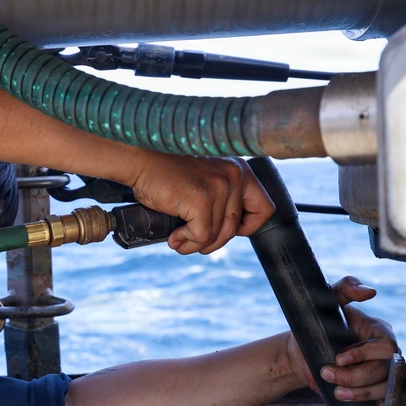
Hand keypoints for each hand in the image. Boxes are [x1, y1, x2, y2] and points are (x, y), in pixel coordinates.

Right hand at [129, 155, 273, 254]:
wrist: (141, 160)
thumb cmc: (166, 173)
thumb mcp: (205, 182)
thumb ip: (222, 201)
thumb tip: (226, 234)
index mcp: (239, 171)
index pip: (264, 208)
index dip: (248, 227)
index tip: (228, 231)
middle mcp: (235, 176)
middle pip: (234, 228)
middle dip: (213, 241)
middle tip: (192, 240)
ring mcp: (220, 187)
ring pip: (216, 235)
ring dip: (196, 245)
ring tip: (179, 240)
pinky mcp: (202, 200)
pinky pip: (201, 236)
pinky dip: (186, 242)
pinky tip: (174, 237)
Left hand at [287, 276, 398, 405]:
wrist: (302, 352)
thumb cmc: (316, 324)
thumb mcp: (328, 300)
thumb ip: (346, 288)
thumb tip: (369, 291)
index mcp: (378, 331)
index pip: (385, 346)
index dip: (364, 355)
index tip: (339, 359)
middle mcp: (385, 352)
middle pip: (384, 370)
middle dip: (355, 376)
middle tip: (328, 374)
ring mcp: (382, 372)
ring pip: (385, 388)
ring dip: (360, 393)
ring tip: (336, 392)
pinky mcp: (375, 388)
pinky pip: (384, 400)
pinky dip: (373, 403)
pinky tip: (357, 402)